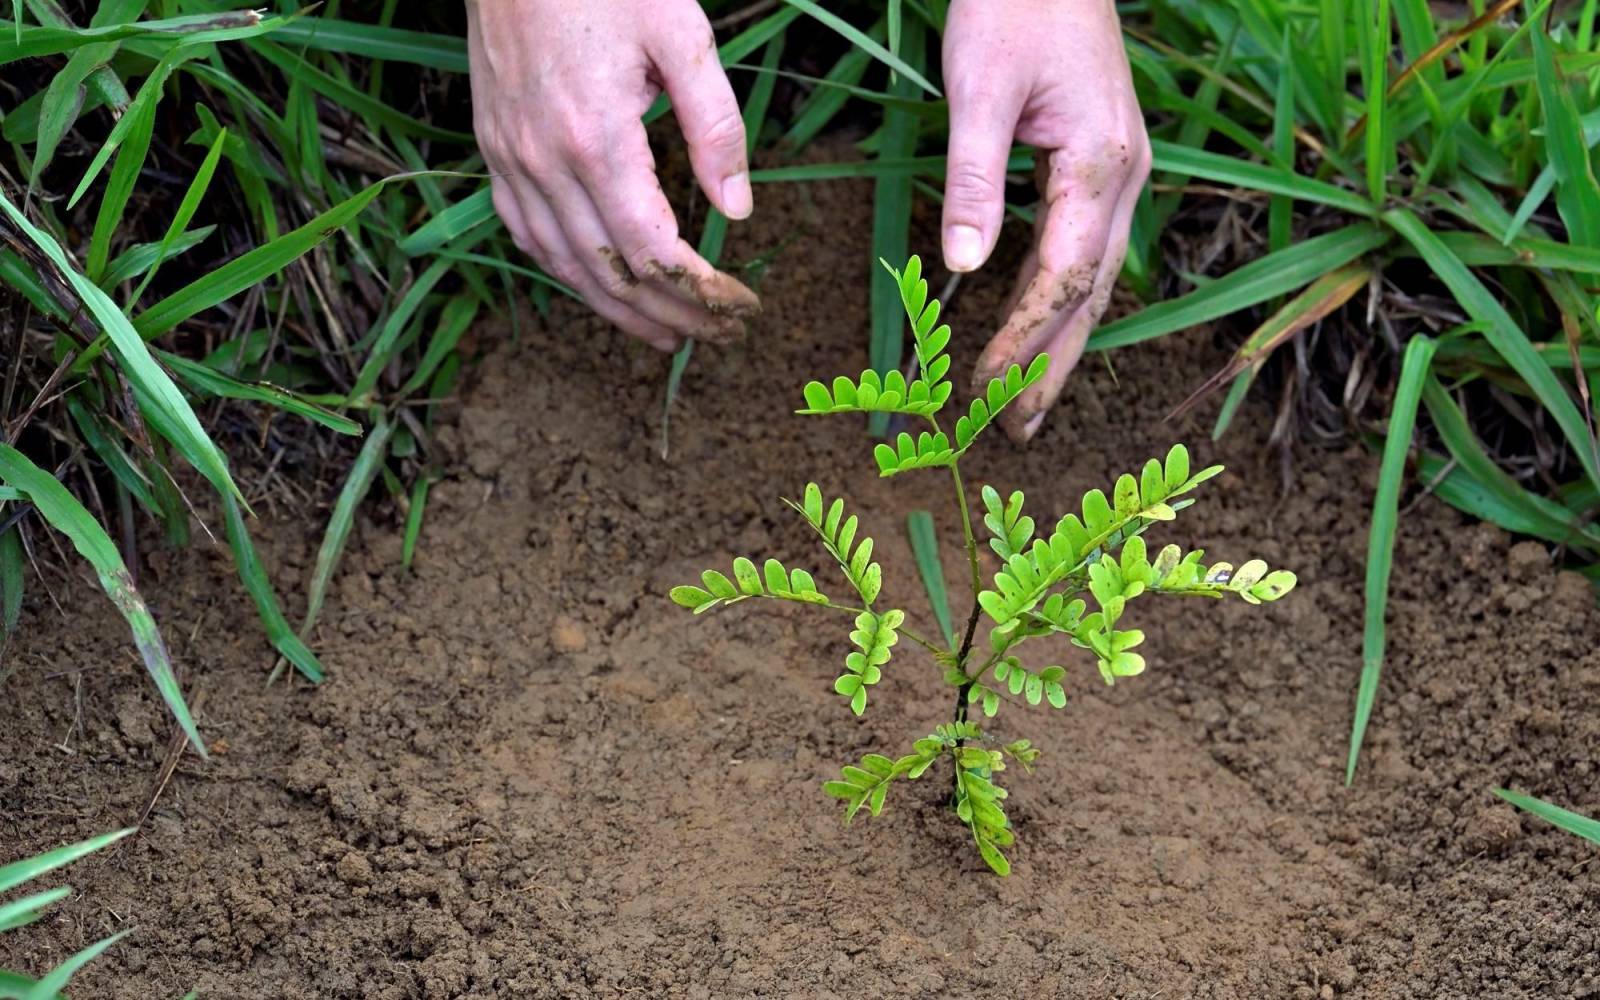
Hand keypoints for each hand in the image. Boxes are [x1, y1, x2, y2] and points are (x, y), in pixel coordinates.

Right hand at [466, 0, 760, 351]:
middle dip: (672, 317)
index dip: (703, 292)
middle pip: (613, 276)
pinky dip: (568, 275)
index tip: (743, 307)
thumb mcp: (680, 32)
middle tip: (719, 336)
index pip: (655, 252)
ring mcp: (511, 161)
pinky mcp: (495, 151)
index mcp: (595, 139)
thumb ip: (715, 123)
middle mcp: (544, 163)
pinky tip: (601, 289)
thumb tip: (738, 210)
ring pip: (565, 268)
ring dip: (619, 312)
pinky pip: (527, 236)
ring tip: (667, 336)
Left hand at [941, 0, 1150, 440]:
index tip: (983, 387)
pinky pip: (1087, 253)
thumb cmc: (1012, 6)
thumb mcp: (978, 89)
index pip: (1062, 274)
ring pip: (1095, 280)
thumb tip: (965, 269)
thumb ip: (974, 180)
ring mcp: (1124, 174)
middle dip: (1053, 366)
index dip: (1024, 337)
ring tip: (1027, 404)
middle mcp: (1128, 177)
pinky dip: (1062, 302)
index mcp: (1102, 162)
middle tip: (1017, 430)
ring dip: (1061, 344)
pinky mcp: (1105, 168)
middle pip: (1090, 295)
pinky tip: (1039, 331)